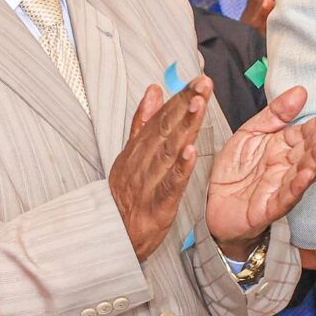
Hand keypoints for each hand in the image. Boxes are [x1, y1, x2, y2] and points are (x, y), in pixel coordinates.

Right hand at [111, 78, 207, 260]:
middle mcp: (143, 161)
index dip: (180, 98)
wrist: (112, 235)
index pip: (162, 117)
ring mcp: (149, 182)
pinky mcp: (157, 205)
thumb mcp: (130, 154)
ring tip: (198, 106)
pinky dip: (179, 168)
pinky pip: (169, 185)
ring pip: (168, 151)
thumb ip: (143, 122)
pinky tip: (190, 152)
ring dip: (184, 127)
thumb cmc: (125, 195)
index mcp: (139, 148)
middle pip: (166, 129)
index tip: (198, 81)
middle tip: (202, 84)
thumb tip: (154, 91)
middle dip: (185, 104)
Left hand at [208, 84, 315, 252]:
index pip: (305, 133)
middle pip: (308, 150)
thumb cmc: (235, 170)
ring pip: (303, 171)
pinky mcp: (271, 206)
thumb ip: (274, 113)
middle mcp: (286, 165)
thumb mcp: (251, 132)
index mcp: (282, 146)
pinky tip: (307, 174)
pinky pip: (286, 195)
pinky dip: (297, 185)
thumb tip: (300, 91)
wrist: (214, 205)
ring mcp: (281, 186)